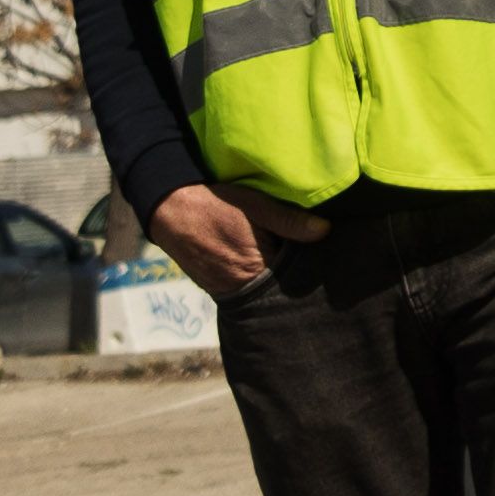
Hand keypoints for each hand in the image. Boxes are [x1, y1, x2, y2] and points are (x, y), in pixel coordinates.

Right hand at [147, 181, 329, 301]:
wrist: (168, 210)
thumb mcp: (256, 206)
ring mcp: (226, 291)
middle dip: (294, 274)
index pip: (295, 278)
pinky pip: (245, 286)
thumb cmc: (216, 204)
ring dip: (275, 275)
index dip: (309, 266)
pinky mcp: (216, 287)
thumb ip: (289, 221)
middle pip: (279, 287)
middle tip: (312, 256)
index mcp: (255, 269)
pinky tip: (265, 259)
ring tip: (290, 256)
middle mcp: (241, 288)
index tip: (325, 255)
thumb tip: (325, 231)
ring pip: (262, 287)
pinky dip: (257, 275)